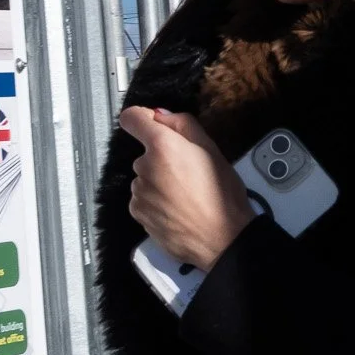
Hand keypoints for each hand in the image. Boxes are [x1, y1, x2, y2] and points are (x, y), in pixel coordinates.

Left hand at [119, 107, 252, 271]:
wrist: (221, 239)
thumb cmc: (222, 194)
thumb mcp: (213, 150)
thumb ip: (184, 125)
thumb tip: (161, 116)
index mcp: (163, 146)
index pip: (132, 119)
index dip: (142, 119)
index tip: (154, 126)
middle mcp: (144, 167)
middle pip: (145, 154)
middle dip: (163, 159)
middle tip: (190, 173)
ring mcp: (138, 192)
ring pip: (145, 178)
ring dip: (159, 182)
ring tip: (186, 196)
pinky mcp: (138, 213)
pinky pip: (143, 199)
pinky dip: (156, 202)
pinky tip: (177, 209)